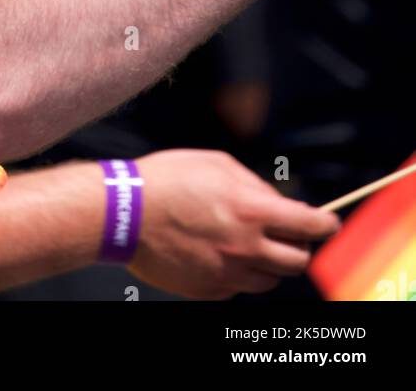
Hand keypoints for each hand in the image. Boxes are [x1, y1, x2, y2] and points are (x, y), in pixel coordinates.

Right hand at [128, 149, 338, 299]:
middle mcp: (245, 247)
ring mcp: (227, 274)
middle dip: (299, 246)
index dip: (326, 224)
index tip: (330, 223)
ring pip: (270, 279)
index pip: (308, 225)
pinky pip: (238, 288)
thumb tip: (276, 202)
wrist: (124, 213)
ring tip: (250, 244)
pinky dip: (237, 274)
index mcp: (250, 211)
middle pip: (297, 260)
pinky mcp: (208, 291)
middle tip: (289, 235)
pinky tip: (219, 254)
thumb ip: (253, 184)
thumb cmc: (167, 179)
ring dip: (269, 263)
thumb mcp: (216, 164)